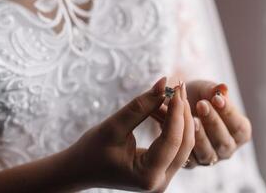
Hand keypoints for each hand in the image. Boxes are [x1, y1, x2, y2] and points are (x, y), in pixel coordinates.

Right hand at [65, 77, 194, 191]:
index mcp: (147, 176)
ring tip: (164, 96)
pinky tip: (159, 109)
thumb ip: (140, 106)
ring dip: (176, 118)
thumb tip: (163, 83)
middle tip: (177, 87)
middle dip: (182, 113)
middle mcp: (159, 182)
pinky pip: (173, 145)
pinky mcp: (160, 170)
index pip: (172, 139)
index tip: (176, 87)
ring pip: (182, 143)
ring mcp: (162, 178)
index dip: (176, 111)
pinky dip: (170, 125)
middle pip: (184, 143)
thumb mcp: (113, 126)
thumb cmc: (91, 150)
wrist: (80, 170)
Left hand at [152, 80, 251, 167]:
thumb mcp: (205, 90)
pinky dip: (184, 145)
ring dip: (199, 136)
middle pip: (224, 143)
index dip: (229, 113)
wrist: (177, 103)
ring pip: (207, 154)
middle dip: (213, 122)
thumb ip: (213, 90)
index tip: (216, 98)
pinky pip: (189, 159)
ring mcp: (208, 157)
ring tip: (191, 119)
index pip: (240, 127)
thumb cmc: (197, 95)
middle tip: (201, 104)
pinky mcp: (191, 162)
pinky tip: (178, 130)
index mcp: (238, 132)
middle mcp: (226, 148)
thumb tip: (223, 88)